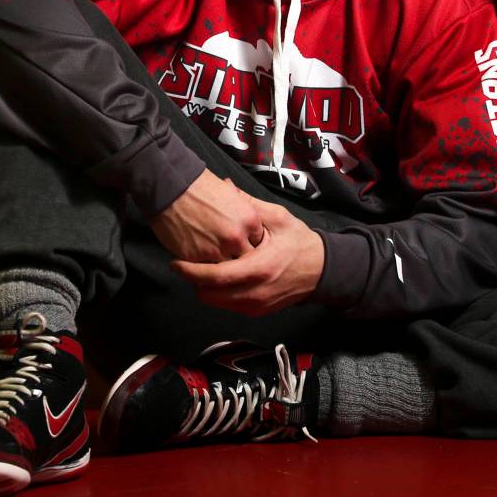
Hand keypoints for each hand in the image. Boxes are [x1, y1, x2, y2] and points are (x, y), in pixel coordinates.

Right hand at [150, 169, 263, 262]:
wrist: (172, 188)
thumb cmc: (198, 186)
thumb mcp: (230, 193)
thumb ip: (242, 211)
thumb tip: (243, 220)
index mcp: (249, 220)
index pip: (257, 241)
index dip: (247, 241)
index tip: (239, 241)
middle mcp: (237, 238)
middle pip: (245, 258)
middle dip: (236, 257)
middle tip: (226, 253)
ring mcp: (217, 250)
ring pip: (225, 268)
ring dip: (219, 265)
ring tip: (211, 260)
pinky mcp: (197, 259)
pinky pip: (204, 270)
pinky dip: (201, 268)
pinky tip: (197, 261)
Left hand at [171, 195, 324, 315]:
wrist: (322, 270)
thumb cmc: (299, 241)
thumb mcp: (278, 218)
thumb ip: (248, 204)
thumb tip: (225, 185)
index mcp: (258, 268)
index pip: (214, 277)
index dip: (190, 271)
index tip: (174, 261)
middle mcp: (255, 292)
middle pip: (208, 294)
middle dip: (194, 280)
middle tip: (186, 263)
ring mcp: (256, 305)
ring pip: (215, 303)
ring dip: (204, 287)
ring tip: (201, 268)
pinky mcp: (257, 312)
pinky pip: (227, 306)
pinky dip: (218, 294)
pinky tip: (219, 277)